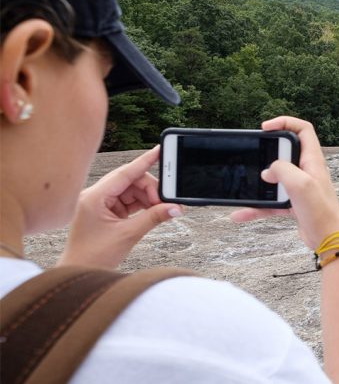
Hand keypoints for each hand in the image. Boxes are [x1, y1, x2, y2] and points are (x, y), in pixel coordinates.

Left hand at [59, 147, 182, 267]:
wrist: (79, 271)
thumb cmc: (94, 256)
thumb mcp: (128, 234)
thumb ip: (154, 218)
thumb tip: (175, 208)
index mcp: (94, 197)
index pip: (124, 173)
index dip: (144, 161)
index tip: (159, 150)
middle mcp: (95, 196)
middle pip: (131, 181)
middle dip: (151, 191)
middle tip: (165, 204)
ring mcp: (100, 203)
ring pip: (132, 191)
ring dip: (148, 199)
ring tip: (160, 211)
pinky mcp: (105, 211)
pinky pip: (129, 201)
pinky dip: (142, 206)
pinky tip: (152, 213)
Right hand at [230, 116, 338, 248]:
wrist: (328, 239)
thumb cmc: (321, 212)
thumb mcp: (300, 184)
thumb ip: (282, 169)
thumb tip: (268, 172)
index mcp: (312, 160)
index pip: (303, 130)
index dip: (285, 122)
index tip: (266, 128)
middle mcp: (307, 170)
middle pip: (285, 152)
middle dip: (267, 153)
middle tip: (254, 156)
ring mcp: (299, 187)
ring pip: (275, 178)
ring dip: (259, 183)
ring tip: (245, 186)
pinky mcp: (293, 203)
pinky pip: (271, 201)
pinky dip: (257, 207)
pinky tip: (240, 214)